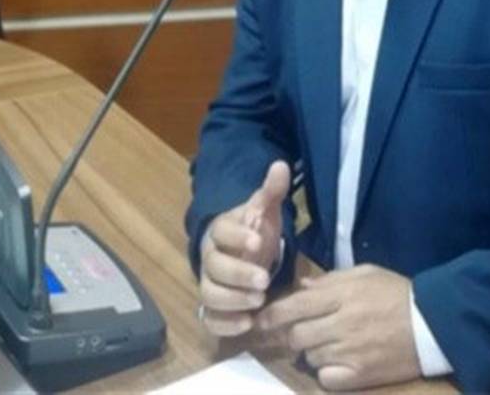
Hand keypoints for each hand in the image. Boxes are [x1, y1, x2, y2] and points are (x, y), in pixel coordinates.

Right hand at [197, 161, 289, 336]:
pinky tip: (246, 324)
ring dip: (232, 300)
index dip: (237, 237)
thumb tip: (280, 165)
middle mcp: (211, 258)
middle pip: (214, 267)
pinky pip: (210, 319)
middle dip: (237, 274)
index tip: (257, 242)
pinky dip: (224, 324)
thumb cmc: (253, 230)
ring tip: (259, 301)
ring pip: (209, 295)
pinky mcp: (214, 307)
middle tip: (264, 280)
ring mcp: (210, 283)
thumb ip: (271, 191)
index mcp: (222, 230)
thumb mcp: (265, 209)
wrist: (242, 251)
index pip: (222, 231)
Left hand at [257, 264, 420, 389]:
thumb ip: (330, 280)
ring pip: (309, 356)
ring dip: (311, 351)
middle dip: (292, 334)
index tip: (260, 320)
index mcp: (341, 295)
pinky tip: (336, 363)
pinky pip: (326, 378)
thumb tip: (301, 288)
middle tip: (299, 332)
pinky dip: (326, 372)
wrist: (433, 324)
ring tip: (327, 344)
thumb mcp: (365, 274)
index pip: (295, 306)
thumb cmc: (397, 292)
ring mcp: (349, 352)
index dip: (272, 315)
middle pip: (297, 335)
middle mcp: (341, 323)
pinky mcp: (359, 375)